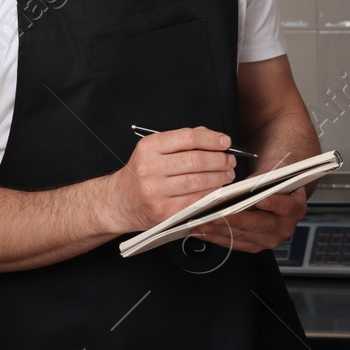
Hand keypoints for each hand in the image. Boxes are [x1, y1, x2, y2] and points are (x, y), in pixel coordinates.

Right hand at [109, 127, 236, 230]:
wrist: (119, 202)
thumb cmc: (141, 174)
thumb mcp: (154, 151)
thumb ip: (182, 141)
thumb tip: (213, 138)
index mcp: (149, 147)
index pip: (188, 137)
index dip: (212, 139)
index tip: (225, 141)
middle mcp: (150, 168)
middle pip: (196, 160)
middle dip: (220, 159)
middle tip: (230, 160)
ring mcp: (156, 192)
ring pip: (199, 181)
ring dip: (220, 177)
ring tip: (227, 174)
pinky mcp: (164, 211)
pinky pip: (195, 201)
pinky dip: (211, 194)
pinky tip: (217, 190)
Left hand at [190, 186, 306, 253]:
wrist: (278, 192)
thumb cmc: (275, 180)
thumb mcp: (276, 170)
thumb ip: (266, 175)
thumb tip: (249, 183)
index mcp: (295, 207)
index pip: (285, 206)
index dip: (271, 203)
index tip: (257, 200)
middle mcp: (285, 227)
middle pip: (259, 225)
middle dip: (234, 219)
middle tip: (215, 214)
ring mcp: (270, 239)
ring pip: (243, 236)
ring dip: (220, 230)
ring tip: (202, 222)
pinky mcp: (256, 246)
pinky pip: (235, 244)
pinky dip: (217, 237)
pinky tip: (203, 231)